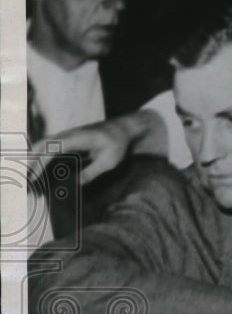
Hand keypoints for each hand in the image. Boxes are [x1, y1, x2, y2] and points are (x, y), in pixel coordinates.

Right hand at [32, 109, 166, 185]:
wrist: (122, 129)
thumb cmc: (117, 144)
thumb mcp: (109, 161)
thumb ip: (92, 172)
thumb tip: (75, 184)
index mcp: (77, 138)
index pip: (52, 149)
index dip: (41, 162)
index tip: (35, 177)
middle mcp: (67, 135)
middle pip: (41, 145)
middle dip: (31, 161)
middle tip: (28, 181)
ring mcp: (66, 136)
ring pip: (42, 145)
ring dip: (34, 159)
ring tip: (31, 178)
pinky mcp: (67, 140)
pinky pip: (49, 147)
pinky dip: (41, 157)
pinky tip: (40, 171)